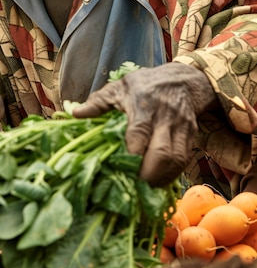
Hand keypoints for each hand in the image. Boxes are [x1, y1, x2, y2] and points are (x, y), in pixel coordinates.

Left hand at [72, 63, 217, 186]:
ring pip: (177, 160)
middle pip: (162, 152)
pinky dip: (171, 175)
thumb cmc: (145, 84)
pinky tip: (158, 181)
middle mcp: (165, 117)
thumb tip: (75, 113)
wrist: (183, 80)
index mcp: (144, 104)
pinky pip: (184, 161)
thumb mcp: (120, 87)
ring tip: (145, 188)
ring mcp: (181, 128)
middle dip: (148, 175)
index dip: (131, 154)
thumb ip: (98, 102)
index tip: (119, 168)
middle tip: (133, 187)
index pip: (139, 133)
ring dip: (161, 178)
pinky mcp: (191, 137)